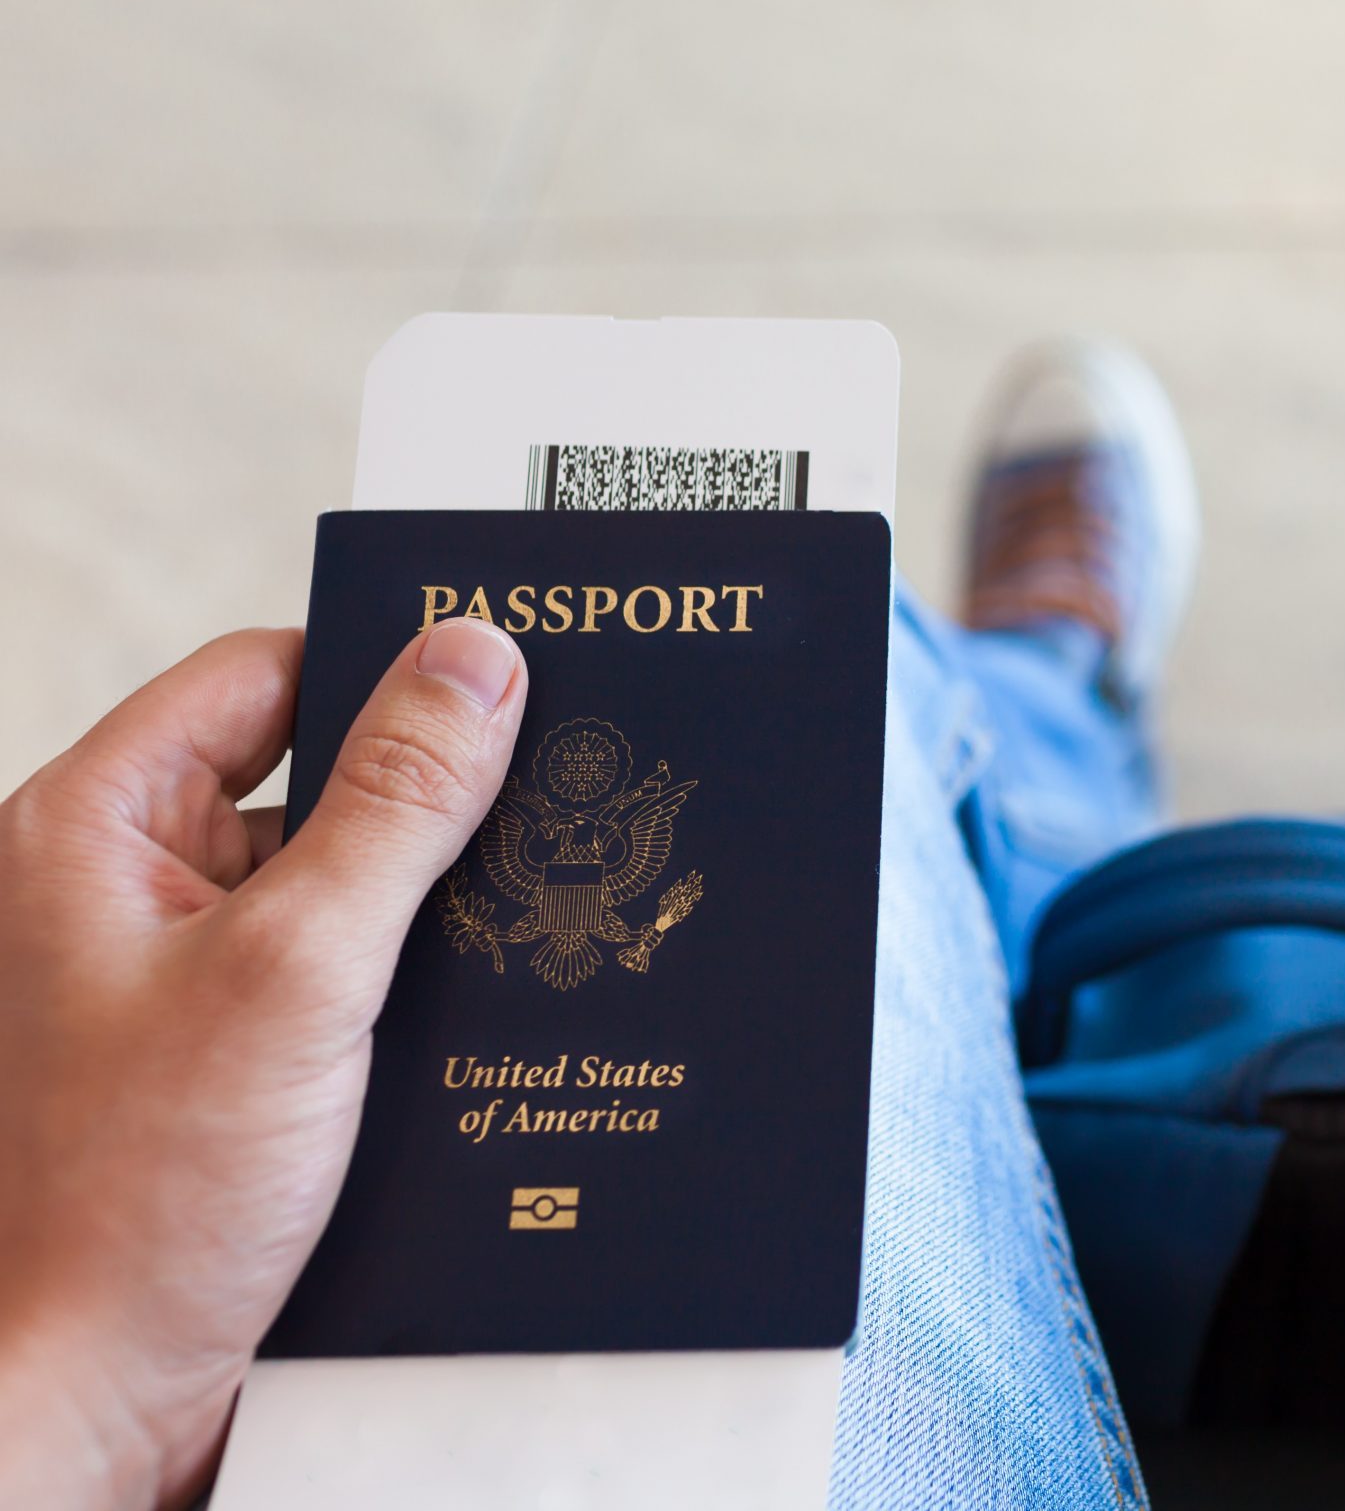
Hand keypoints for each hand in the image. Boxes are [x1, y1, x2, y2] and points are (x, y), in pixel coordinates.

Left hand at [0, 621, 526, 1508]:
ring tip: (522, 934)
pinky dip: (401, 992)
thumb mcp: (301, 969)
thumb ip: (397, 805)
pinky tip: (476, 1020)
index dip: (385, 673)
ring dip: (421, 913)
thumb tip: (478, 658)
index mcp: (91, 830)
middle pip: (304, 783)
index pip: (261, 678)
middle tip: (543, 817)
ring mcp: (156, 984)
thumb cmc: (144, 1197)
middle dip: (425, 812)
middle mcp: (112, 892)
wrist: (90, 1397)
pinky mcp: (206, 1065)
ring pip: (328, 889)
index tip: (511, 686)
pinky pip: (326, 980)